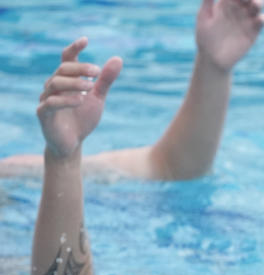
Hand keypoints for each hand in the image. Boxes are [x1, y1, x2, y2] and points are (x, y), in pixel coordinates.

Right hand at [37, 38, 121, 157]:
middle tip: (97, 71)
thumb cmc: (82, 118)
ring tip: (90, 87)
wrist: (72, 143)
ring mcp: (46, 99)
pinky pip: (50, 103)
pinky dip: (66, 100)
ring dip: (74, 83)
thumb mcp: (97, 98)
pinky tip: (81, 100)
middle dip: (80, 68)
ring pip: (55, 83)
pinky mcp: (44, 114)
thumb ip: (105, 81)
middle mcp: (54, 86)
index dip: (74, 48)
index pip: (67, 58)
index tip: (86, 40)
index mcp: (66, 80)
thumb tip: (118, 59)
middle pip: (62, 69)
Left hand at [195, 0, 263, 71]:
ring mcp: (247, 20)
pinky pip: (261, 22)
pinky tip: (259, 19)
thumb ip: (208, 2)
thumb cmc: (205, 37)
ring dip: (259, 3)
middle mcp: (238, 10)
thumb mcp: (203, 17)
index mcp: (226, 3)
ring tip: (255, 5)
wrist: (213, 59)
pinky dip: (263, 18)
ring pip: (257, 6)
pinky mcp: (253, 32)